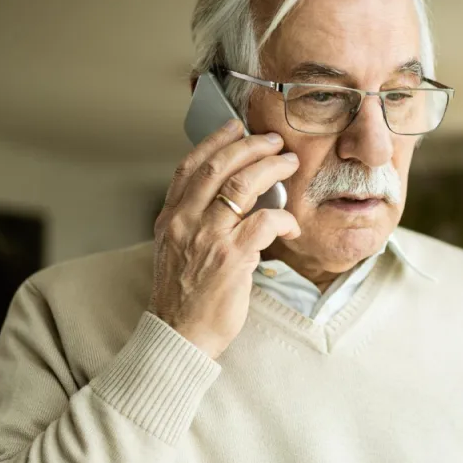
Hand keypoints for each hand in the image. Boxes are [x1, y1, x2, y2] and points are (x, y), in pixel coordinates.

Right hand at [148, 120, 300, 357]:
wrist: (179, 335)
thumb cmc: (184, 299)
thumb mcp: (177, 252)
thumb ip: (195, 224)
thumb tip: (228, 201)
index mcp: (170, 219)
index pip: (189, 167)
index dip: (214, 141)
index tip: (234, 127)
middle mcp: (185, 223)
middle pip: (218, 167)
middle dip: (250, 146)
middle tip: (274, 141)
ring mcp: (207, 238)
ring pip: (242, 185)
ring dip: (271, 168)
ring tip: (289, 163)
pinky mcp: (232, 258)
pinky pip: (265, 221)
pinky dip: (283, 216)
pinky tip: (292, 222)